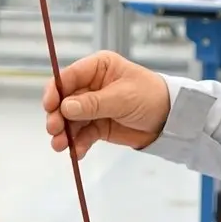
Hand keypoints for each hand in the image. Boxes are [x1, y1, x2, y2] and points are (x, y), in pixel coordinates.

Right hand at [42, 51, 170, 158]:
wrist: (171, 120)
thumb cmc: (150, 97)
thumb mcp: (122, 98)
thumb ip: (93, 104)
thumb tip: (65, 107)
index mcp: (98, 68)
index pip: (68, 77)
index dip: (55, 91)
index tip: (49, 107)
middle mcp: (91, 86)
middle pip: (65, 100)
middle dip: (58, 116)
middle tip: (55, 130)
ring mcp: (93, 107)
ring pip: (71, 120)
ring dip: (64, 133)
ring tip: (61, 146)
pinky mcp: (98, 126)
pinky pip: (83, 135)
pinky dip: (78, 144)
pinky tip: (76, 153)